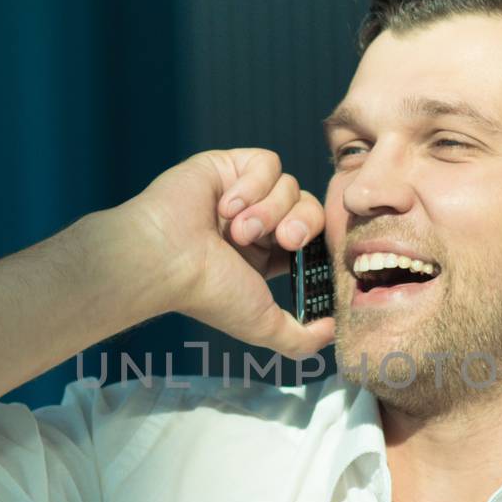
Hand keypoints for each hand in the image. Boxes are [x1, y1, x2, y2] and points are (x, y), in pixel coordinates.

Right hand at [126, 146, 336, 358]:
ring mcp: (242, 193)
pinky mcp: (229, 166)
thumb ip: (301, 338)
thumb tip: (333, 330)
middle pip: (309, 208)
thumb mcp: (262, 325)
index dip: (316, 244)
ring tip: (237, 231)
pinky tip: (225, 207)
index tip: (306, 257)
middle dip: (302, 225)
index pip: (311, 239)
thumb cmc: (208, 293)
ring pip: (290, 186)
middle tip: (282, 240)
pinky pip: (267, 163)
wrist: (167, 259)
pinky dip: (252, 185)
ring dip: (268, 211)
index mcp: (264, 257)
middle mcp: (255, 223)